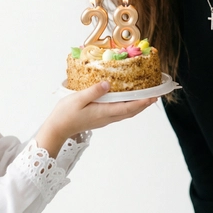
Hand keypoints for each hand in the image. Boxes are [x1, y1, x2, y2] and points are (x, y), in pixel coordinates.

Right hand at [36, 81, 155, 156]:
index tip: (153, 97)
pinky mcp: (100, 119)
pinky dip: (128, 108)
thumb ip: (94, 91)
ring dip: (137, 107)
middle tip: (155, 96)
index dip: (142, 102)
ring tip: (145, 98)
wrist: (57, 129)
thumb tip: (108, 83)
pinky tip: (127, 102)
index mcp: (104, 112)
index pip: (128, 108)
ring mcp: (104, 120)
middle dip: (144, 104)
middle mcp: (107, 117)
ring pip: (126, 114)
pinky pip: (119, 114)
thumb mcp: (78, 98)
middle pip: (130, 112)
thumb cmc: (65, 113)